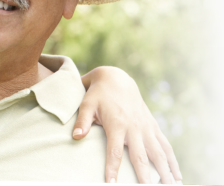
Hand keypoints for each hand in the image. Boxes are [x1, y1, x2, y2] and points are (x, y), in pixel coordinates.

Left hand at [75, 66, 181, 184]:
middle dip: (145, 177)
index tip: (111, 184)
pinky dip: (173, 162)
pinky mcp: (153, 127)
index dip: (113, 169)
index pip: (115, 152)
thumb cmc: (98, 94)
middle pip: (141, 158)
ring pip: (159, 154)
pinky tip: (178, 177)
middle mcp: (134, 128)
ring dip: (165, 173)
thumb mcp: (86, 104)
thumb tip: (76, 137)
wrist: (117, 79)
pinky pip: (165, 146)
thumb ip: (82, 121)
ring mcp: (146, 128)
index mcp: (117, 124)